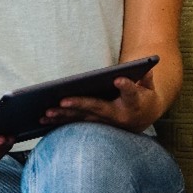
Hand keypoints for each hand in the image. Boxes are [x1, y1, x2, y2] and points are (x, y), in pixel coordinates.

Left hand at [43, 71, 160, 132]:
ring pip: (82, 118)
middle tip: (62, 101)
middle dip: (78, 104)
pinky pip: (76, 124)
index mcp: (135, 102)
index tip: (118, 79)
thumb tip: (145, 66)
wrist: (144, 118)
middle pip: (97, 108)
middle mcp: (118, 115)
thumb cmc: (143, 96)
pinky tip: (43, 120)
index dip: (126, 86)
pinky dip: (60, 122)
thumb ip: (145, 77)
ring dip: (64, 116)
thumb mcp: (149, 86)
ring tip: (46, 112)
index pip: (131, 93)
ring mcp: (105, 123)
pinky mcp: (95, 126)